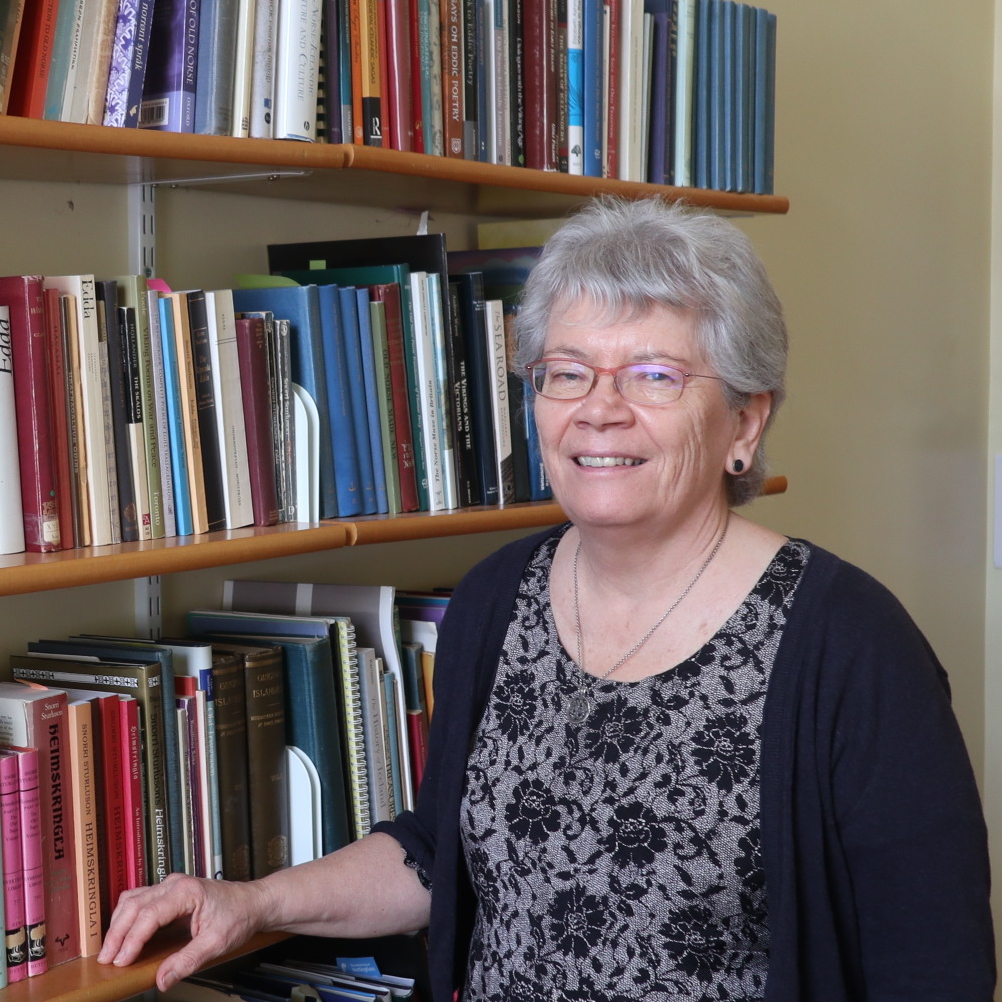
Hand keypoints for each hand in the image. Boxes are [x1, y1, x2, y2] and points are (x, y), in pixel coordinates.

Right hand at [97, 873, 268, 991]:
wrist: (253, 902)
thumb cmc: (239, 917)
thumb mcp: (217, 943)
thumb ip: (188, 961)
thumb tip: (161, 980)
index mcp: (187, 891)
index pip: (150, 914)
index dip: (132, 939)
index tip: (121, 962)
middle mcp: (175, 883)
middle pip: (135, 905)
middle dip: (118, 933)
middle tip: (106, 960)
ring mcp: (171, 885)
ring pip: (133, 900)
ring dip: (118, 924)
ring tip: (109, 951)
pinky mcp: (169, 892)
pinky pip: (139, 900)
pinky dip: (126, 917)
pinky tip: (122, 934)